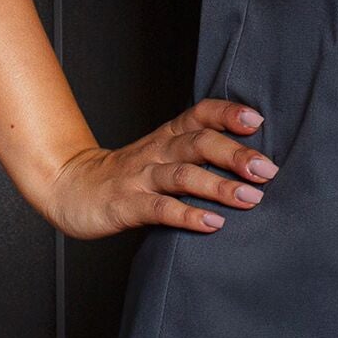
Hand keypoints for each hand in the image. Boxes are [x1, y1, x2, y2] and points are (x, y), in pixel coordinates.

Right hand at [38, 97, 276, 241]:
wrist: (71, 188)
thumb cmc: (128, 174)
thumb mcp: (162, 154)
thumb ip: (198, 152)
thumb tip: (253, 162)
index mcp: (168, 135)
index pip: (200, 114)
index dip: (228, 113)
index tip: (258, 121)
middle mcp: (157, 151)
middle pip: (198, 143)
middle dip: (235, 155)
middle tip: (267, 170)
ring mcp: (140, 178)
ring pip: (182, 175)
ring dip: (219, 186)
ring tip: (250, 198)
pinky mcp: (126, 205)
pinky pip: (159, 208)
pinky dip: (187, 214)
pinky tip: (212, 223)